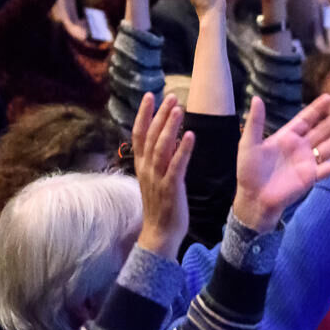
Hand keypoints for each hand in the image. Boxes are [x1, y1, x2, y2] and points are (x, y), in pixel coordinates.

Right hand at [131, 93, 192, 259]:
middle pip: (150, 136)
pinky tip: (190, 135)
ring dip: (170, 126)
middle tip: (171, 96)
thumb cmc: (160, 205)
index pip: (138, 134)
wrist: (159, 234)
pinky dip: (182, 149)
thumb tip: (166, 137)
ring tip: (178, 108)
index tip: (150, 96)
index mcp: (142, 165)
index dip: (144, 114)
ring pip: (161, 147)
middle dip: (160, 114)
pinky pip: (176, 165)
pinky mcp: (170, 188)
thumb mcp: (155, 178)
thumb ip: (158, 158)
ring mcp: (157, 178)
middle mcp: (146, 169)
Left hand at [234, 95, 329, 231]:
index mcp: (286, 137)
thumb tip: (256, 99)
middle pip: (323, 129)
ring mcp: (308, 162)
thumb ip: (256, 122)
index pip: (305, 119)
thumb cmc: (248, 171)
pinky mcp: (312, 176)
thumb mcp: (249, 143)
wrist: (253, 198)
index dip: (317, 109)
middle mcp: (300, 147)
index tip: (329, 98)